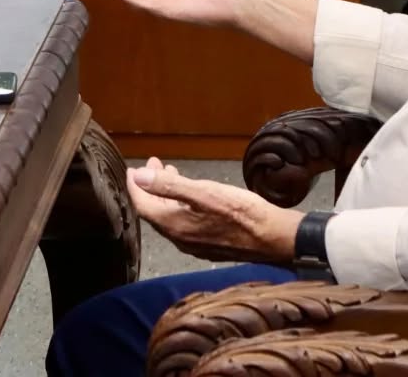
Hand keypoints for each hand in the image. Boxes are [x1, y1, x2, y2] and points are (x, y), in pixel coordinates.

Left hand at [127, 157, 302, 262]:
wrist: (274, 239)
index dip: (135, 186)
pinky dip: (179, 204)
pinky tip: (191, 195)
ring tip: (170, 173)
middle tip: (154, 164)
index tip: (133, 169)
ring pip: (170, 216)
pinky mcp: (208, 243)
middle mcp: (181, 238)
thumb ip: (170, 186)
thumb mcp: (205, 193)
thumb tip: (139, 177)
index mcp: (175, 226)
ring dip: (166, 193)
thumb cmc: (243, 214)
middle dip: (151, 187)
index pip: (143, 206)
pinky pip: (183, 222)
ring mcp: (195, 243)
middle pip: (156, 211)